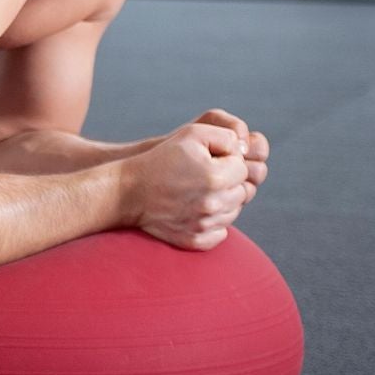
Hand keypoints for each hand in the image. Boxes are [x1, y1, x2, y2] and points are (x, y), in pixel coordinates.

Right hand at [121, 109, 267, 250]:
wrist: (130, 191)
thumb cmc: (162, 158)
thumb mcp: (192, 134)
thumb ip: (226, 136)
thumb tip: (244, 152)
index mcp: (215, 177)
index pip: (243, 169)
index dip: (228, 162)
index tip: (210, 161)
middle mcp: (212, 204)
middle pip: (242, 192)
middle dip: (229, 182)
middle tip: (204, 176)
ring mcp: (204, 225)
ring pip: (233, 212)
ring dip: (223, 202)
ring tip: (200, 192)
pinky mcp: (195, 240)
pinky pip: (221, 233)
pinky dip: (214, 223)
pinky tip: (198, 210)